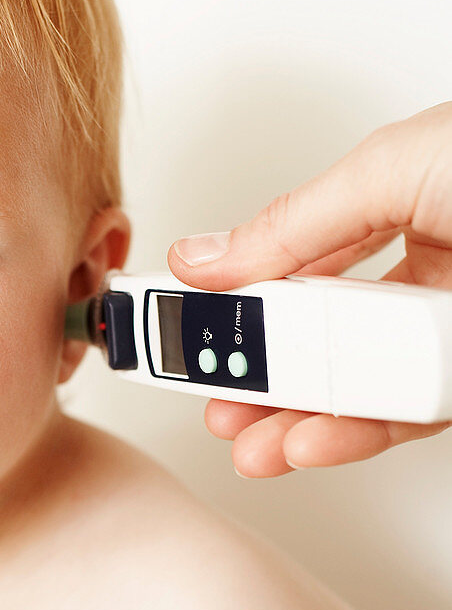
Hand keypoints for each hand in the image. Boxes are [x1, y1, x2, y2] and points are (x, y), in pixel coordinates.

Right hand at [167, 101, 451, 476]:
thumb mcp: (394, 169)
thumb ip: (291, 223)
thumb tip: (203, 255)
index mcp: (398, 201)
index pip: (293, 260)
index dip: (236, 295)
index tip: (184, 326)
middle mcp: (424, 267)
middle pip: (319, 333)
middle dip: (258, 372)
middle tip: (209, 395)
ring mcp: (450, 327)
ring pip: (358, 385)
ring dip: (294, 418)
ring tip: (245, 437)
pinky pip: (409, 412)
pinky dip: (355, 431)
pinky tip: (308, 440)